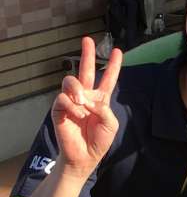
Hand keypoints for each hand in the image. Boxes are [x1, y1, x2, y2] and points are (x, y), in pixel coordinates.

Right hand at [51, 37, 122, 176]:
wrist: (85, 156)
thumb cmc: (99, 140)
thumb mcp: (110, 123)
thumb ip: (103, 108)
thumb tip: (86, 99)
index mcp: (100, 99)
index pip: (107, 78)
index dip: (113, 65)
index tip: (118, 51)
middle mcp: (85, 96)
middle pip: (85, 70)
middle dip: (87, 54)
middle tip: (87, 39)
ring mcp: (71, 101)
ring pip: (71, 81)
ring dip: (78, 90)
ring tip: (82, 103)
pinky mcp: (59, 109)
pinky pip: (63, 99)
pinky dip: (72, 106)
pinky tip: (77, 114)